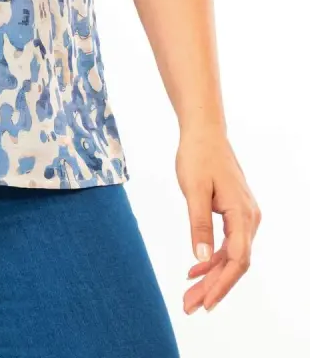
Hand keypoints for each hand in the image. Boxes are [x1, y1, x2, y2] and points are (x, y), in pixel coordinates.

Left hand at [176, 125, 260, 313]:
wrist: (204, 132)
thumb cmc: (198, 156)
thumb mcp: (193, 190)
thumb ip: (198, 224)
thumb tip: (200, 259)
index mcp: (242, 214)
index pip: (237, 259)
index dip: (221, 284)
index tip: (204, 302)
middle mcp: (249, 218)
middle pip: (235, 262)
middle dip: (213, 287)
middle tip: (189, 306)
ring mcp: (244, 216)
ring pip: (231, 255)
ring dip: (211, 276)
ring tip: (189, 295)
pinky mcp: (235, 213)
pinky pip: (227, 243)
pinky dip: (211, 258)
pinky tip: (194, 270)